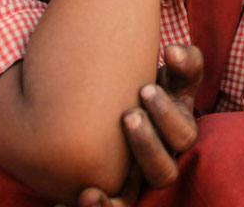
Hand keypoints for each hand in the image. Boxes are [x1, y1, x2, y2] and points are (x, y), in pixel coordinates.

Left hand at [61, 44, 203, 205]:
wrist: (116, 104)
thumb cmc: (148, 87)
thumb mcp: (172, 74)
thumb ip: (184, 60)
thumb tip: (173, 52)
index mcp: (177, 135)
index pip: (184, 136)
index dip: (167, 115)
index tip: (145, 88)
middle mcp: (159, 164)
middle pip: (163, 173)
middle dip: (147, 145)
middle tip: (128, 115)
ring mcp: (133, 183)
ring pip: (129, 203)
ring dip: (112, 202)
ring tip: (90, 190)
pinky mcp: (111, 194)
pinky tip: (59, 204)